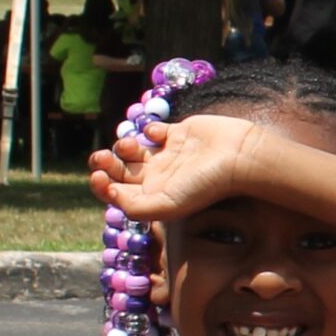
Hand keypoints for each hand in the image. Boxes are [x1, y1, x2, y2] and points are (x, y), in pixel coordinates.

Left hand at [89, 113, 263, 222]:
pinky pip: (154, 131)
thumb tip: (110, 191)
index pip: (118, 193)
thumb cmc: (205, 185)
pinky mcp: (178, 134)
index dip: (101, 186)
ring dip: (123, 146)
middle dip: (105, 164)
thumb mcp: (167, 206)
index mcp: (155, 195)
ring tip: (129, 146)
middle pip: (121, 171)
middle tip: (101, 157)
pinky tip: (157, 134)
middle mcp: (159, 176)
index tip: (98, 176)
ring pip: (132, 150)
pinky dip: (148, 129)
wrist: (238, 157)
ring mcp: (168, 155)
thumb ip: (134, 207)